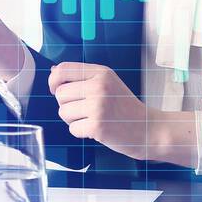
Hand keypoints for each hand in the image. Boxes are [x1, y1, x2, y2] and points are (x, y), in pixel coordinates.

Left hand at [49, 62, 190, 162]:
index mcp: (101, 73)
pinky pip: (72, 129)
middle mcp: (99, 87)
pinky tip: (95, 130)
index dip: (54, 81)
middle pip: (60, 94)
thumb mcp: (108, 83)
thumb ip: (82, 77)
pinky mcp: (97, 126)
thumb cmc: (124, 107)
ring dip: (73, 120)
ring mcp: (98, 106)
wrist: (148, 129)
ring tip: (91, 119)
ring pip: (63, 112)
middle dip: (67, 105)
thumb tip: (53, 72)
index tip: (57, 90)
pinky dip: (81, 132)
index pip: (63, 69)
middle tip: (84, 110)